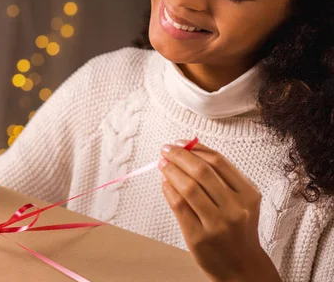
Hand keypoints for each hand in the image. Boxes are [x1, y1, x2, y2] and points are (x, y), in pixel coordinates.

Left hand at [159, 140, 280, 281]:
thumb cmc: (238, 230)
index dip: (196, 148)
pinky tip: (164, 183)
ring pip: (188, 187)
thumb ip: (221, 178)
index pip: (218, 162)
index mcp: (248, 194)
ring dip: (171, 171)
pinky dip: (168, 190)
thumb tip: (189, 151)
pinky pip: (178, 206)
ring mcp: (217, 224)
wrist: (242, 267)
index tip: (181, 142)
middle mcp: (235, 208)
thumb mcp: (241, 201)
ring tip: (162, 163)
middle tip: (166, 149)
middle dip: (179, 155)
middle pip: (201, 171)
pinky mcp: (199, 236)